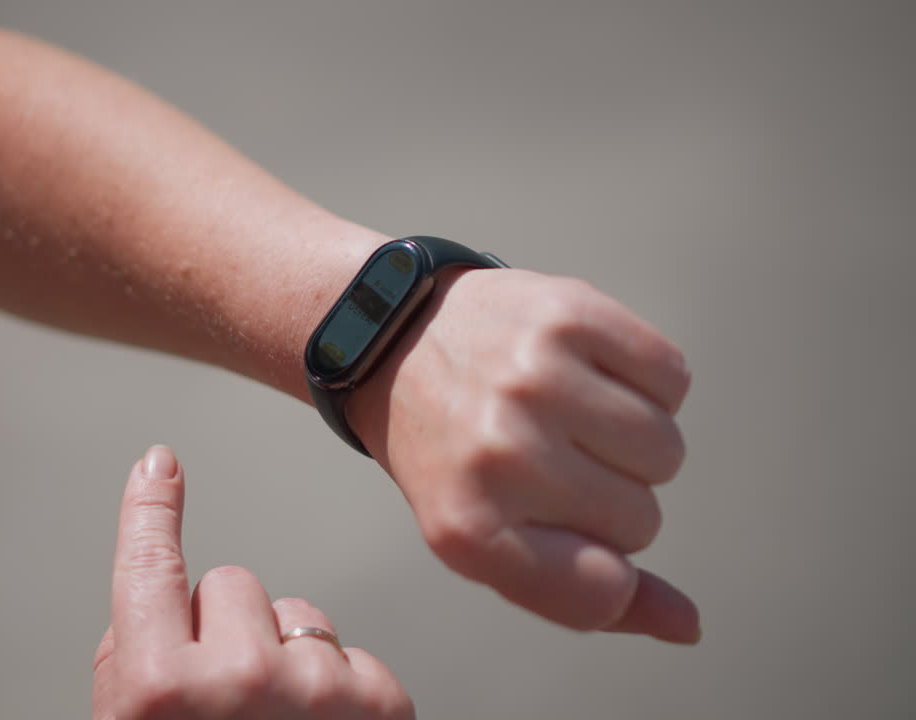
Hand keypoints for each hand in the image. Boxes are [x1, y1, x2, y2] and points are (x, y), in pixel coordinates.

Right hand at [93, 445, 414, 719]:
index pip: (149, 569)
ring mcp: (315, 691)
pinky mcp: (378, 703)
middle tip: (228, 702)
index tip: (158, 469)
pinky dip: (340, 690)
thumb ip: (134, 671)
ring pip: (298, 616)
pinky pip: (349, 653)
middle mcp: (237, 681)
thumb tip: (158, 616)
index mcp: (160, 693)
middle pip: (233, 585)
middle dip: (227, 628)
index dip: (150, 512)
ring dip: (288, 659)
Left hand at [348, 269, 699, 643]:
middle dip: (610, 498)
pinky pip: (672, 379)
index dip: (608, 575)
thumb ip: (582, 595)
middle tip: (548, 460)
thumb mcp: (483, 538)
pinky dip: (647, 382)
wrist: (397, 337)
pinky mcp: (569, 314)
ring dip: (633, 441)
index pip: (600, 593)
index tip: (574, 541)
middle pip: (642, 520)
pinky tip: (587, 372)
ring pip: (665, 450)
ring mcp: (534, 379)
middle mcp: (498, 453)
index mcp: (467, 526)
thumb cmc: (451, 451)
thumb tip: (688, 625)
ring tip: (568, 416)